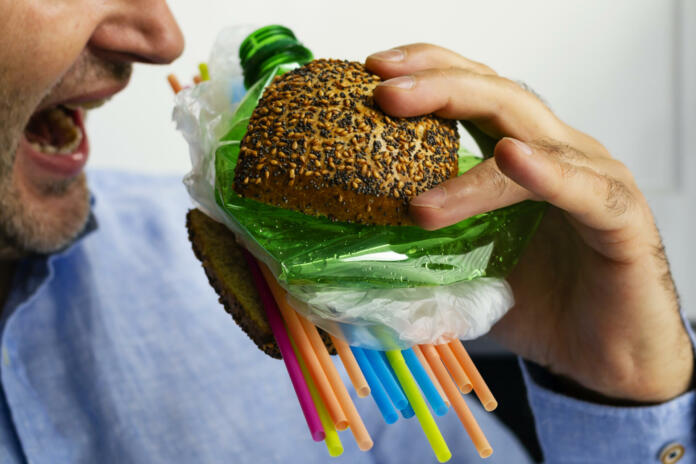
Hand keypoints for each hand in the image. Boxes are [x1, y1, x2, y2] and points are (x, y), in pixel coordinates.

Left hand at [366, 44, 692, 402]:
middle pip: (496, 95)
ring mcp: (591, 178)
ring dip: (470, 144)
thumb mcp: (465, 271)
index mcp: (519, 155)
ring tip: (416, 166)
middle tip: (382, 89)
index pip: (473, 93)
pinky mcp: (620, 217)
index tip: (373, 71)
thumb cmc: (539, 306)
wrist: (603, 359)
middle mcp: (555, 153)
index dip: (426, 72)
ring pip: (528, 135)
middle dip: (436, 85)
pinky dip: (547, 173)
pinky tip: (511, 158)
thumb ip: (422, 251)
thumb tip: (353, 260)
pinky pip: (584, 189)